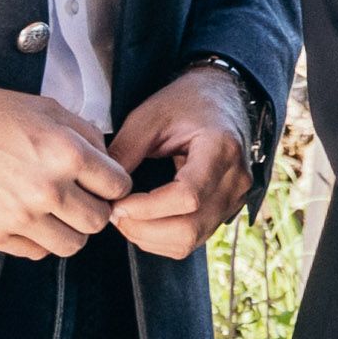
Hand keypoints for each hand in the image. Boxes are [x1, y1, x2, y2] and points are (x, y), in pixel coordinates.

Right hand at [0, 82, 127, 257]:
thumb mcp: (44, 108)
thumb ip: (83, 133)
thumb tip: (107, 157)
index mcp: (65, 153)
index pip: (118, 186)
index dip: (113, 185)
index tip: (103, 184)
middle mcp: (47, 189)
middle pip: (99, 220)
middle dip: (94, 209)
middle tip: (79, 199)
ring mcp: (21, 216)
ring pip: (72, 244)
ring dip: (69, 229)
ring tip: (55, 212)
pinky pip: (37, 252)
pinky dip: (38, 240)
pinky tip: (29, 219)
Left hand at [100, 67, 265, 261]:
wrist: (223, 97)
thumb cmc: (187, 101)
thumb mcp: (150, 115)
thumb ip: (126, 150)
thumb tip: (102, 190)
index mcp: (221, 148)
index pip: (188, 196)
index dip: (147, 208)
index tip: (117, 204)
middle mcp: (235, 179)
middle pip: (189, 228)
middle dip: (143, 229)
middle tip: (114, 214)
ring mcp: (235, 198)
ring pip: (190, 240)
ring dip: (150, 237)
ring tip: (125, 217)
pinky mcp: (227, 210)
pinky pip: (194, 239)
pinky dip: (162, 239)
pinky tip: (143, 221)